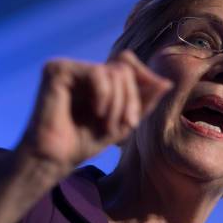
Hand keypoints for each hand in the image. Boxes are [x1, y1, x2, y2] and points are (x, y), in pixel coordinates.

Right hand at [17, 50, 171, 175]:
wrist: (55, 159)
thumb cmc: (85, 142)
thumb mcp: (124, 122)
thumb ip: (144, 101)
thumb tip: (167, 82)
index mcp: (96, 78)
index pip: (128, 63)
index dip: (143, 79)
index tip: (144, 107)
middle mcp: (82, 68)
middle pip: (124, 68)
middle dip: (132, 99)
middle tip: (127, 124)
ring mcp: (69, 67)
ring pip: (114, 71)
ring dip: (120, 103)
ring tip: (108, 125)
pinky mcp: (57, 70)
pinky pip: (98, 73)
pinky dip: (104, 96)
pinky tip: (96, 113)